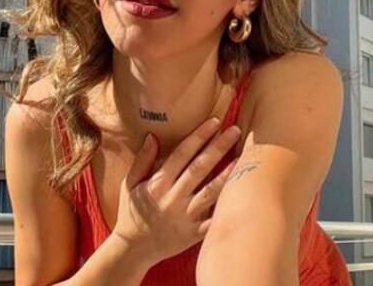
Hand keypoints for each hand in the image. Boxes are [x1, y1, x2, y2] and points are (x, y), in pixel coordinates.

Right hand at [112, 118, 240, 265]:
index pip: (182, 154)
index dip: (199, 136)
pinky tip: (240, 193)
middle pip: (200, 168)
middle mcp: (173, 198)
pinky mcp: (194, 234)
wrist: (133, 250)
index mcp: (158, 184)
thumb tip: (152, 136)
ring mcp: (185, 217)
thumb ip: (142, 160)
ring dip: (227, 173)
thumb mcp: (130, 184)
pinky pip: (214, 219)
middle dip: (218, 147)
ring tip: (242, 157)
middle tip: (234, 130)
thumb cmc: (131, 212)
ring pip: (211, 192)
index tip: (214, 122)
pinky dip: (227, 206)